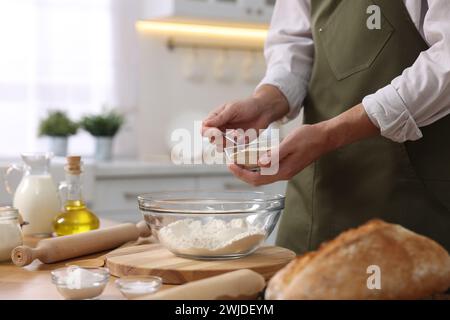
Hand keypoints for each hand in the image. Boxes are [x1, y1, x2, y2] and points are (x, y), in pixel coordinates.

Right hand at [202, 85, 288, 145]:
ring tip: (237, 136)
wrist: (264, 111)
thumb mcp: (232, 109)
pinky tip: (243, 137)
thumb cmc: (247, 106)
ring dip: (226, 144)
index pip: (205, 127)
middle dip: (217, 139)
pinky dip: (236, 145)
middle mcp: (221, 127)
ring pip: (221, 145)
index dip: (208, 132)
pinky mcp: (238, 142)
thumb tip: (205, 124)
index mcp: (217, 117)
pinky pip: (233, 148)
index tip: (216, 133)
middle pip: (211, 138)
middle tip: (225, 136)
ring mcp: (229, 135)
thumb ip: (219, 118)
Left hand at [228, 104, 379, 185]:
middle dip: (242, 173)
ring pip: (262, 175)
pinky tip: (252, 158)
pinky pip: (268, 169)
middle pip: (257, 179)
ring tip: (237, 161)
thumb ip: (275, 154)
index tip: (230, 165)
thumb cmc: (309, 137)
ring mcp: (285, 171)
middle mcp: (283, 174)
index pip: (256, 178)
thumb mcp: (290, 143)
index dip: (241, 173)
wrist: (325, 137)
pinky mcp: (287, 166)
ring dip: (249, 170)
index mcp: (283, 170)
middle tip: (230, 163)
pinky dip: (257, 165)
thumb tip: (260, 163)